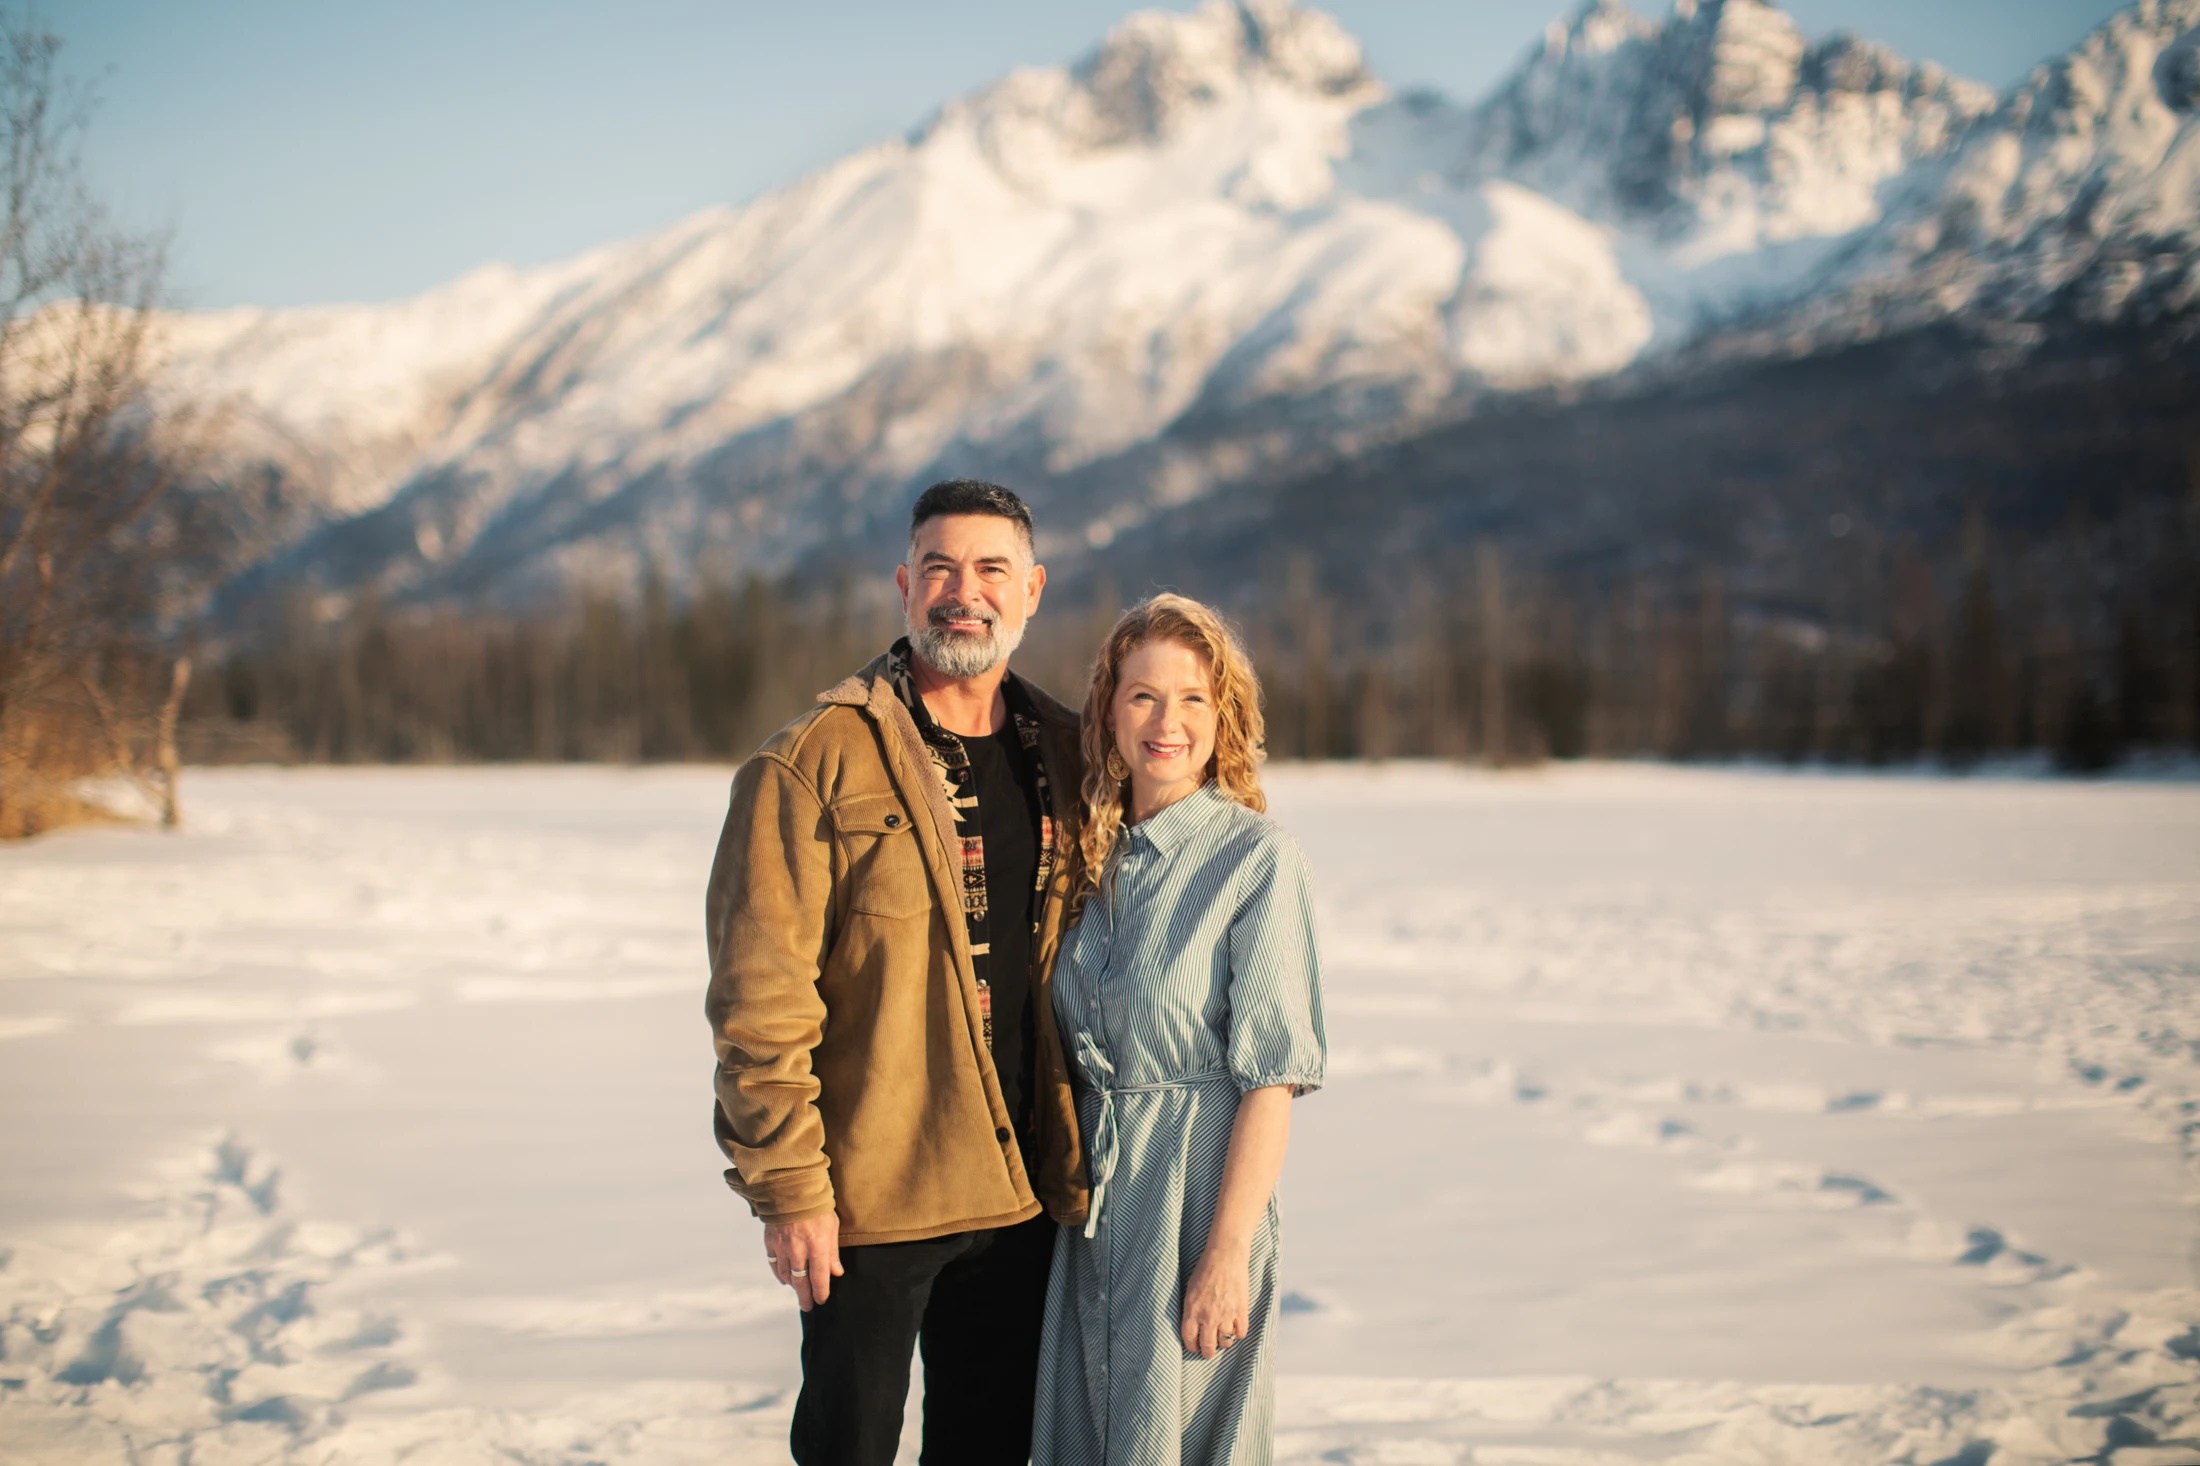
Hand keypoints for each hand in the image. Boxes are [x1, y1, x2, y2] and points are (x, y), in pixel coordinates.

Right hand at [763, 1212, 843, 1311]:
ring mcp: (782, 1247)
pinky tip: (785, 1279)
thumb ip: (833, 1252)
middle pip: (801, 1282)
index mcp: (816, 1246)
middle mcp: (798, 1250)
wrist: (792, 1188)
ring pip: (786, 1275)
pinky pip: (774, 1264)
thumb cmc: (817, 1206)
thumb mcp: (832, 1227)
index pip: (819, 1278)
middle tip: (808, 1307)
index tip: (822, 1300)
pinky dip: (780, 1274)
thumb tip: (836, 1273)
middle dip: (806, 1297)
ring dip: (793, 1286)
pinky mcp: (770, 1242)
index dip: (821, 1292)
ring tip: (799, 1292)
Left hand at [1180, 1240, 1250, 1358]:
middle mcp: (1208, 1316)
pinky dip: (1238, 1333)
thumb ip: (1191, 1309)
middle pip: (1208, 1346)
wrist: (1225, 1255)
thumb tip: (1192, 1327)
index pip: (1189, 1339)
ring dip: (1223, 1342)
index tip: (1195, 1347)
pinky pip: (1241, 1333)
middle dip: (1208, 1352)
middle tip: (1209, 1351)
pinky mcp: (1241, 1310)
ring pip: (1225, 1342)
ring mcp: (1226, 1314)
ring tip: (1222, 1336)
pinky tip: (1235, 1327)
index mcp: (1192, 1310)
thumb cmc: (1205, 1269)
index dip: (1192, 1347)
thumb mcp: (1190, 1289)